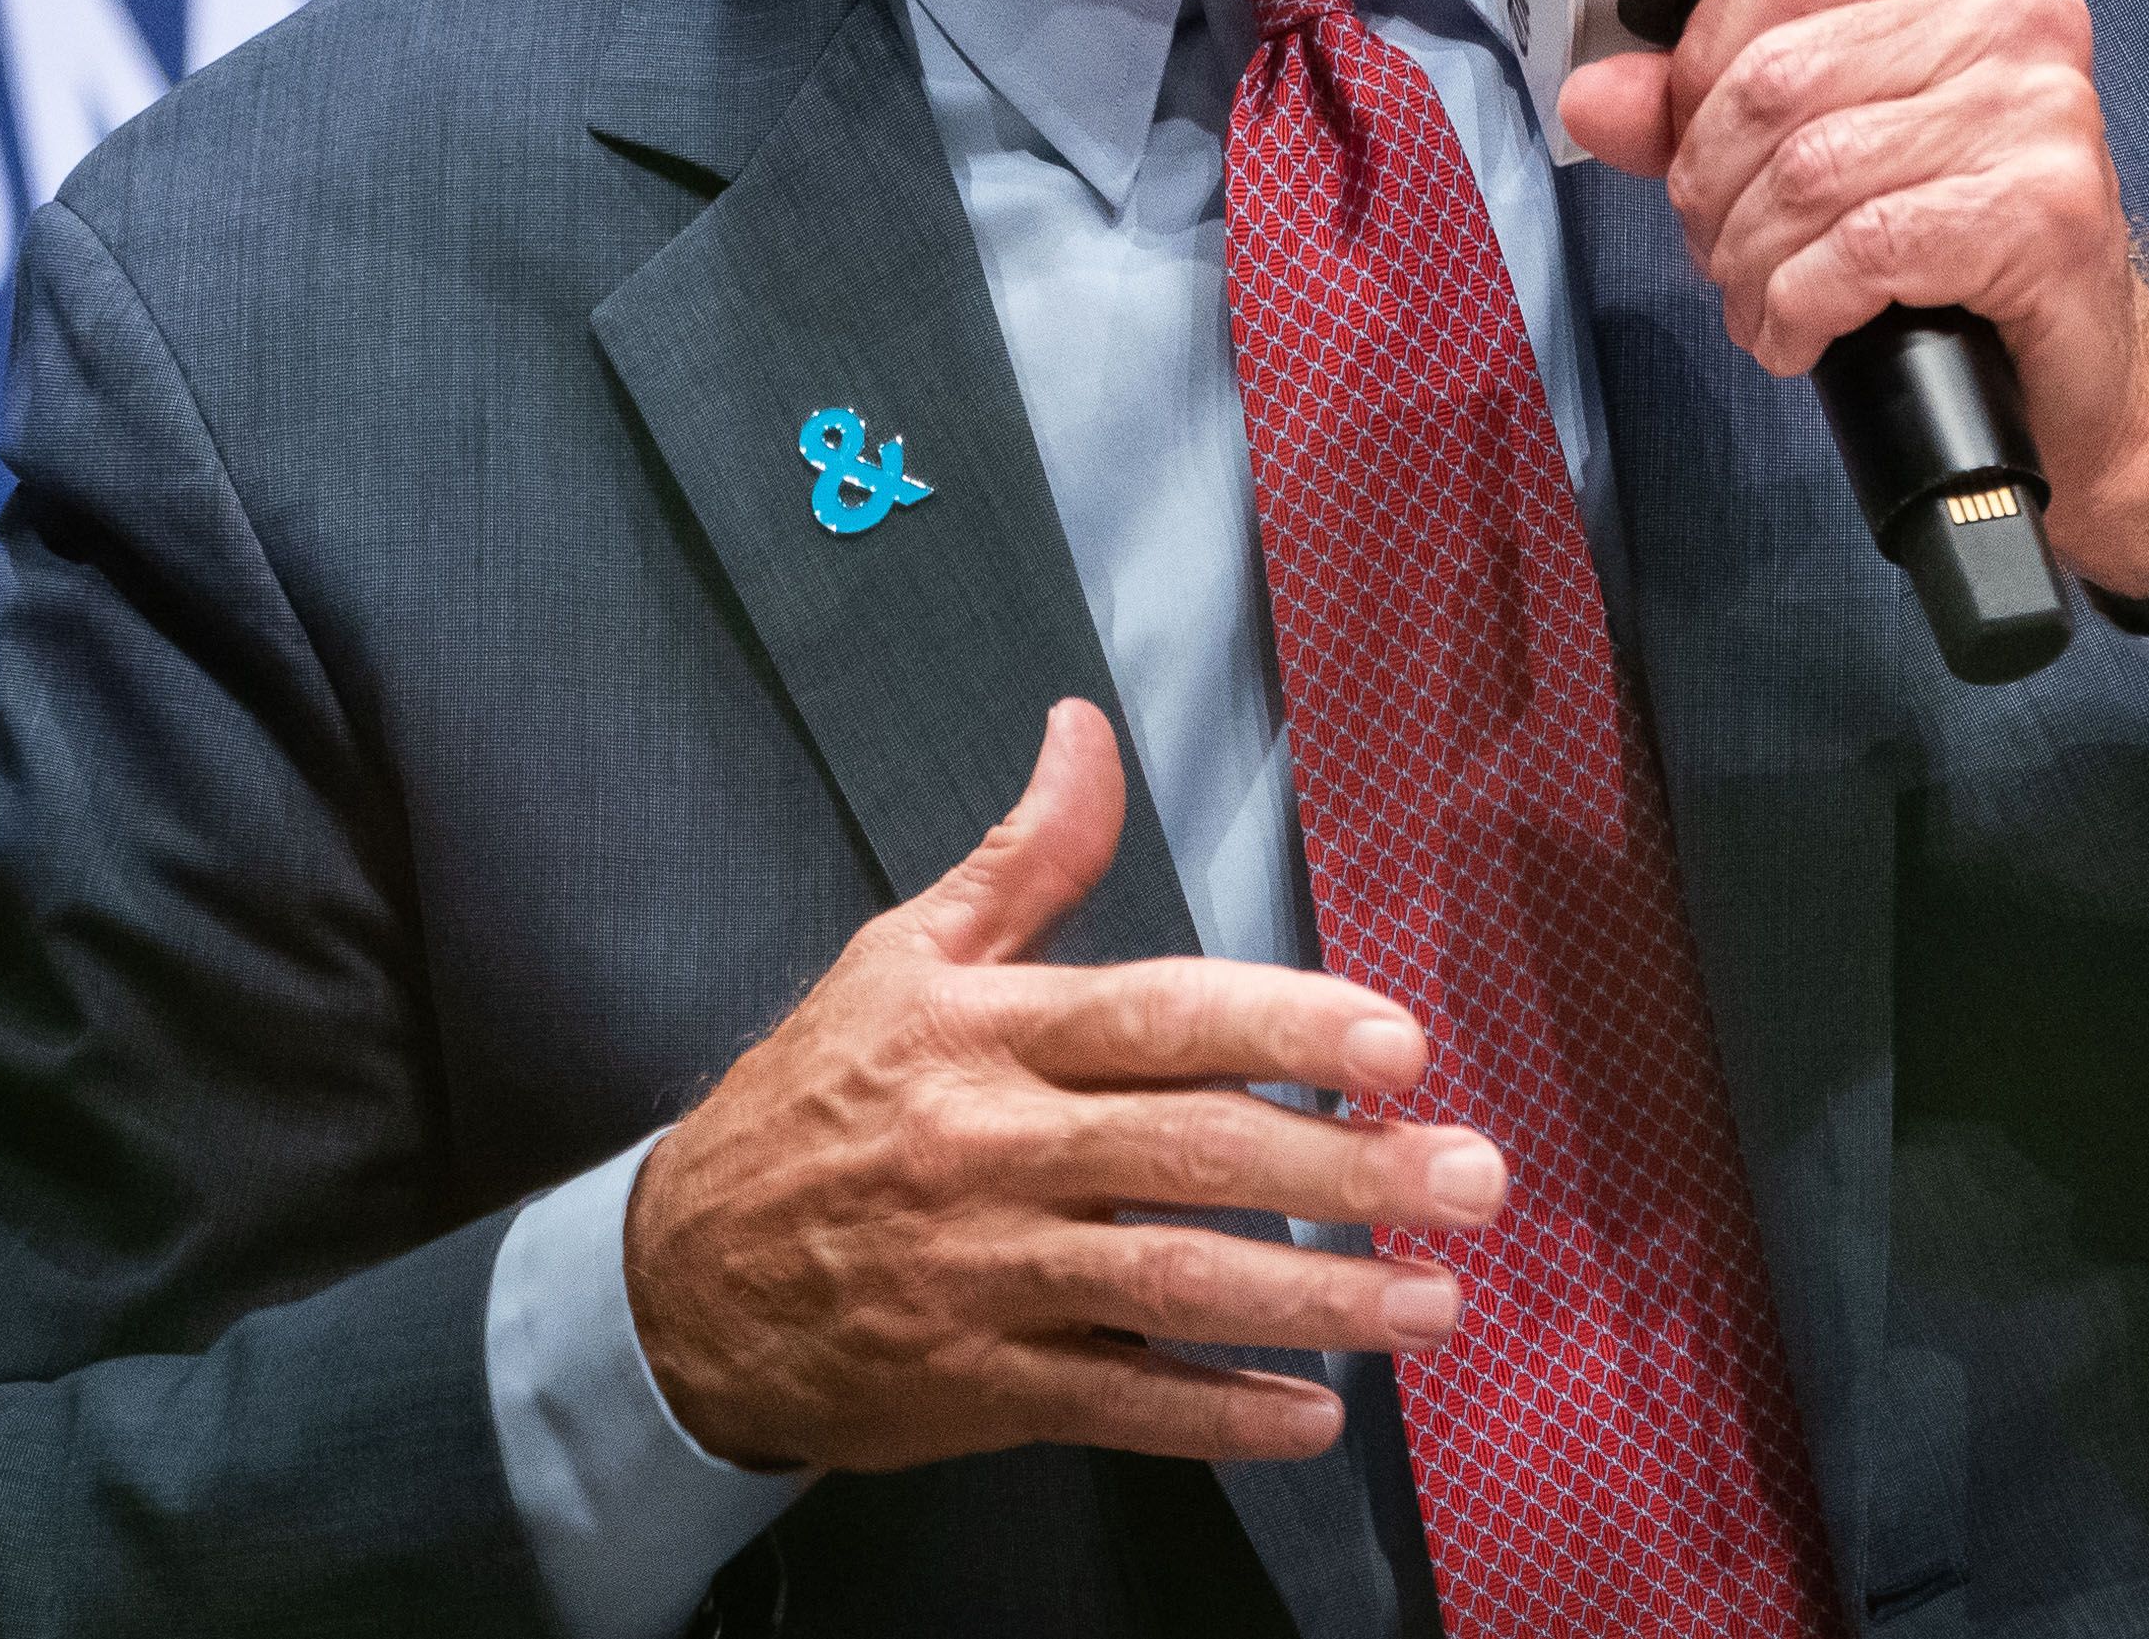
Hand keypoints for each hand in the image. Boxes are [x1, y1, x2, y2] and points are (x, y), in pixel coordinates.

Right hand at [626, 698, 1507, 1474]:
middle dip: (1344, 1170)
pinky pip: (1116, 1404)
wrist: (674, 1284)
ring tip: (1435, 1303)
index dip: (1279, 1027)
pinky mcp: (979, 1385)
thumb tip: (1087, 730)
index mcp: (982, 1034)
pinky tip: (1317, 1417)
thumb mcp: (900, 959)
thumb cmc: (813, 1103)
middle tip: (1474, 1177)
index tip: (1397, 1043)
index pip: (1151, 1017)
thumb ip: (1022, 859)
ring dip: (1314, 1300)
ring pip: (1168, 1287)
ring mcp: (984, 1276)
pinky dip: (1218, 1415)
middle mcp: (989, 1150)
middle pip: (1186, 1153)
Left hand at [1558, 0, 2148, 598]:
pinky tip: (1801, 332)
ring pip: (1809, 168)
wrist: (2081, 373)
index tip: (1697, 141)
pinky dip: (1800, 306)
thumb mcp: (1824, 147)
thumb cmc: (1953, 243)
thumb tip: (1595, 96)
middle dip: (1712, 183)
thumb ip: (1706, 108)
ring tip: (1758, 297)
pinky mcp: (2046, 210)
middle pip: (1778, 75)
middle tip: (1718, 245)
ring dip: (1748, 259)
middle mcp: (2016, 14)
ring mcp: (2041, 108)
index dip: (1702, 64)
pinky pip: (1863, 247)